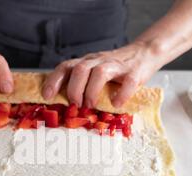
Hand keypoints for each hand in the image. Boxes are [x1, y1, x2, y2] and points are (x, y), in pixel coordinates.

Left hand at [42, 43, 161, 107]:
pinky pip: (128, 82)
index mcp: (87, 62)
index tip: (47, 96)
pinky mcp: (134, 72)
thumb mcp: (94, 72)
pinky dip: (121, 95)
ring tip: (91, 106)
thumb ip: (82, 83)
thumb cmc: (115, 69)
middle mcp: (98, 61)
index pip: (66, 66)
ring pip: (99, 72)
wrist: (144, 53)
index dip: (54, 80)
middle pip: (80, 69)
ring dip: (91, 91)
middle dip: (74, 89)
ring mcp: (116, 66)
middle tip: (75, 105)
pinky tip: (116, 104)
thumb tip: (65, 106)